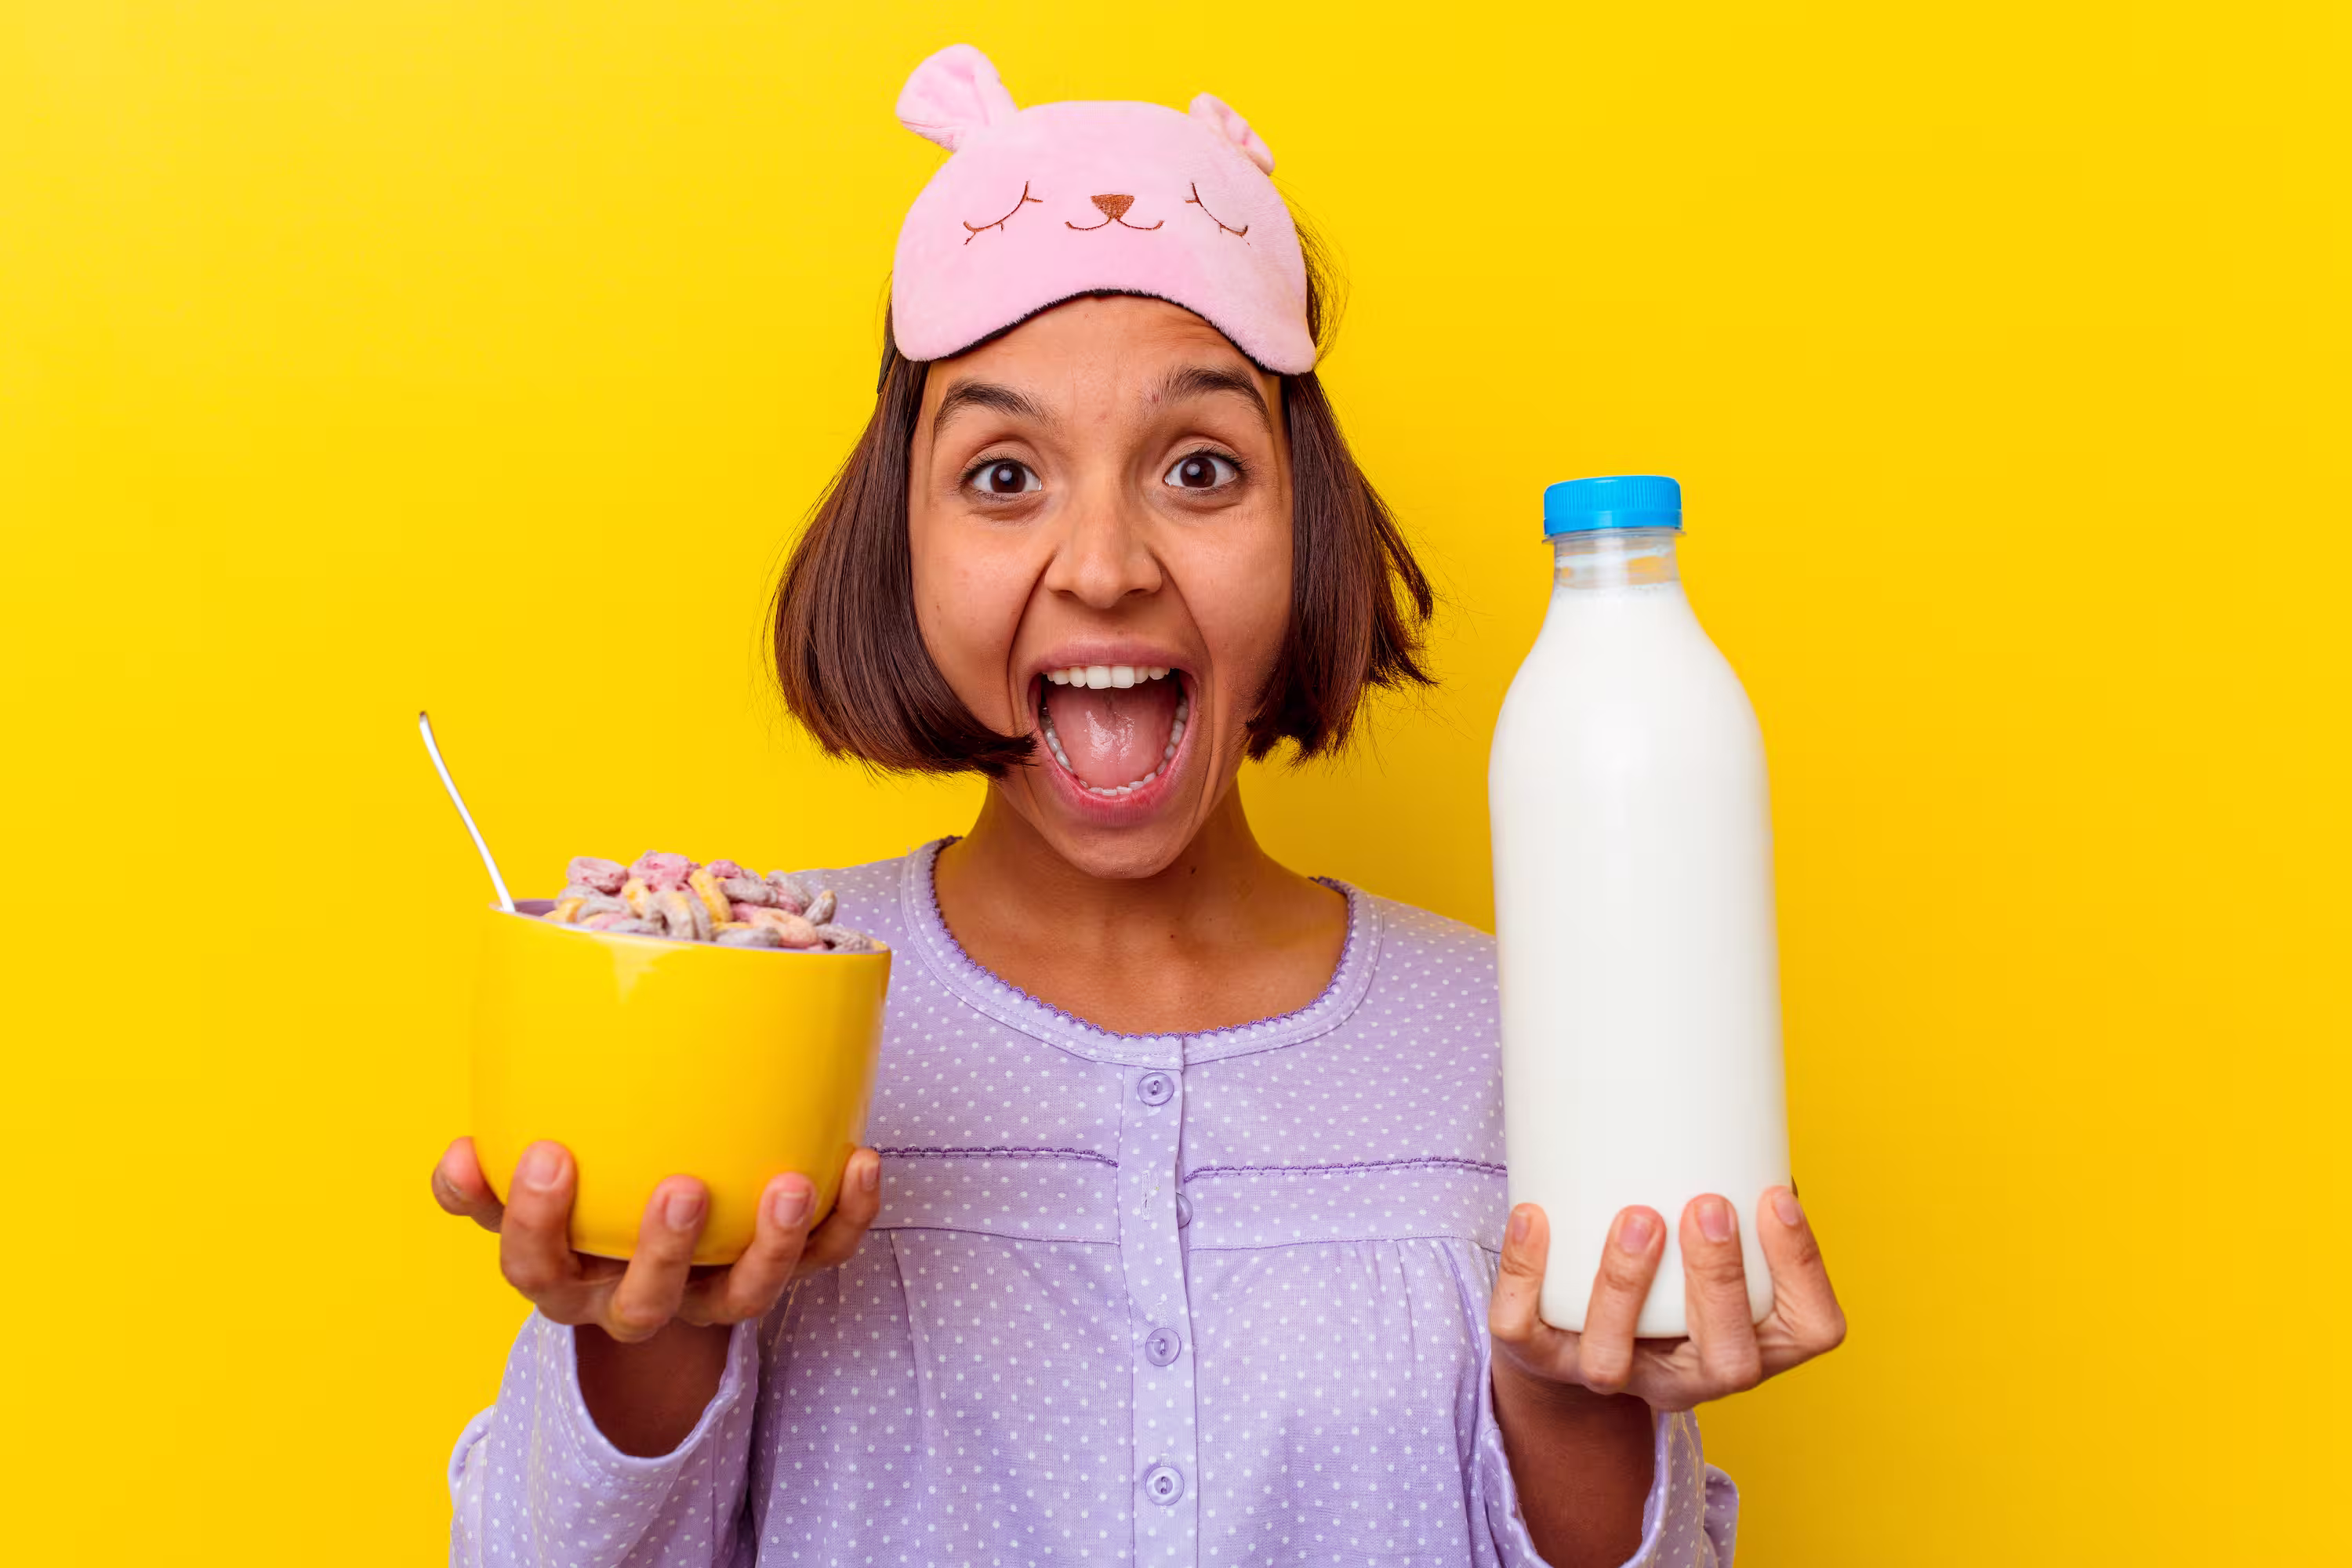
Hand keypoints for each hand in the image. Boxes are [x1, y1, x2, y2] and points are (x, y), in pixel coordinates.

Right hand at [431, 1136, 881, 1340]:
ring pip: (742, 1295)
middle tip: (681, 1188)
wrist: (654, 1265)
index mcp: (567, 1277)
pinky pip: (821, 1259)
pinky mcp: (775, 1274)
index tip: (547, 1153)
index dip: (534, 1221)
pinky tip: (861, 1161)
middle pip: (646, 1304)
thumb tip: (461, 1148)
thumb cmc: (584, 1201)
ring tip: (791, 1184)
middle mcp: (637, 1299)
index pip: (536, 1267)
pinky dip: (847, 1216)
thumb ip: (489, 1172)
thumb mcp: (531, 1191)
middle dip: (662, 1252)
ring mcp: (711, 1293)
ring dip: (771, 1245)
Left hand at [1488, 1187, 1845, 1412]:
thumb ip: (1734, 1184)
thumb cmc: (1667, 1268)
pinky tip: (1533, 1217)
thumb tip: (1744, 1108)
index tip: (1777, 1195)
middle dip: (1719, 1280)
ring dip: (1624, 1287)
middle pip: (1727, 1360)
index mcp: (1754, 1344)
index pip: (1812, 1329)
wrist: (1575, 1335)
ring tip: (1637, 1215)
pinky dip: (1524, 1275)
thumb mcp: (1712, 1236)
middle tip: (1707, 1205)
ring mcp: (1614, 1375)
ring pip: (1612, 1361)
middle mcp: (1690, 1377)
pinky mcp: (1542, 1360)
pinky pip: (1524, 1330)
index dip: (1803, 1267)